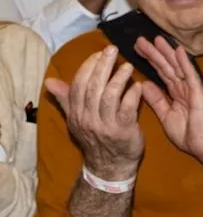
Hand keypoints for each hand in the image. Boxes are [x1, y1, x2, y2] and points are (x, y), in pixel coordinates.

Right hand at [45, 46, 143, 180]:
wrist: (110, 166)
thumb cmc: (97, 137)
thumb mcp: (78, 119)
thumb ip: (66, 99)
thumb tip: (49, 81)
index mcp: (76, 113)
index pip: (78, 85)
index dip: (88, 67)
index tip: (98, 54)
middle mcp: (87, 118)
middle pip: (92, 87)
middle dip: (102, 66)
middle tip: (112, 50)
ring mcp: (105, 125)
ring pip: (109, 97)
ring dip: (118, 79)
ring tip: (127, 66)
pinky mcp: (122, 132)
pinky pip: (126, 110)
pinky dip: (132, 96)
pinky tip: (138, 86)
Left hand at [134, 37, 202, 172]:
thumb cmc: (188, 134)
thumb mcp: (165, 115)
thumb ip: (156, 100)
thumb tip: (144, 84)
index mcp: (175, 93)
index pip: (161, 73)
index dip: (150, 61)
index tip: (137, 50)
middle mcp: (183, 88)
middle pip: (167, 67)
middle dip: (155, 53)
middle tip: (140, 39)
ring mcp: (192, 89)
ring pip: (177, 67)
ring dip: (167, 53)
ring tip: (156, 39)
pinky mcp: (198, 93)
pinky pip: (190, 75)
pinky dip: (185, 63)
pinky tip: (178, 50)